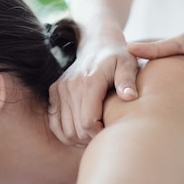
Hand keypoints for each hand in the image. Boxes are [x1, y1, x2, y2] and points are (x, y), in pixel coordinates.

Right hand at [48, 29, 138, 144]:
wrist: (97, 44)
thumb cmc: (117, 57)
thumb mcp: (128, 64)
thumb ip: (128, 81)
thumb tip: (130, 97)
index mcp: (89, 83)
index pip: (88, 122)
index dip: (100, 134)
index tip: (111, 131)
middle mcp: (70, 87)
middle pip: (76, 130)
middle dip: (91, 139)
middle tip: (105, 136)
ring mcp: (59, 90)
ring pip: (65, 131)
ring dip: (79, 139)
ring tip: (94, 135)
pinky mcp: (54, 93)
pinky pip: (55, 124)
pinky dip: (67, 134)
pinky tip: (82, 132)